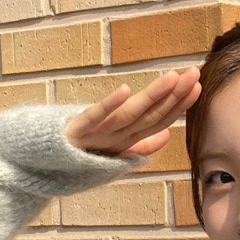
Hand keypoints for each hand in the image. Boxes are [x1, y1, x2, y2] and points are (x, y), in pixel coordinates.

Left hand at [65, 67, 200, 160]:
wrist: (43, 164)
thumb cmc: (80, 154)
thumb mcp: (114, 148)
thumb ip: (141, 143)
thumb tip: (167, 136)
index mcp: (128, 142)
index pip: (159, 122)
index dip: (179, 105)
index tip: (196, 86)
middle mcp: (118, 140)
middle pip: (151, 116)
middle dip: (175, 95)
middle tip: (194, 74)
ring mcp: (99, 135)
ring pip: (131, 115)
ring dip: (153, 96)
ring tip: (172, 77)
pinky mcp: (78, 130)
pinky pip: (96, 116)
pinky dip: (111, 104)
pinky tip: (126, 89)